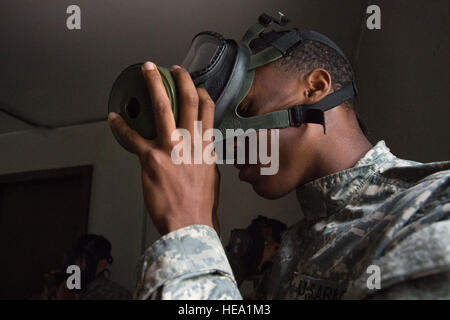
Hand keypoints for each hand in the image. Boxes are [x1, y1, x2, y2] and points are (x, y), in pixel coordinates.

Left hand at [109, 62, 218, 235]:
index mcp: (206, 145)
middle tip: (172, 68)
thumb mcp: (211, 174)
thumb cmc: (201, 203)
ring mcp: (170, 148)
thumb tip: (198, 149)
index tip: (195, 85)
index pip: (207, 109)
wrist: (190, 222)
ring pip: (162, 108)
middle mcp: (190, 141)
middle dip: (180, 78)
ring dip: (153, 85)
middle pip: (187, 100)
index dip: (201, 92)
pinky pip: (132, 137)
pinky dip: (121, 126)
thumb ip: (204, 156)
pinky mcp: (151, 159)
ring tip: (146, 71)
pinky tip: (114, 118)